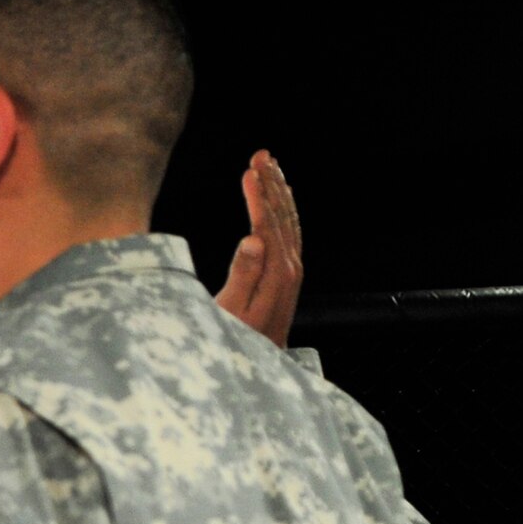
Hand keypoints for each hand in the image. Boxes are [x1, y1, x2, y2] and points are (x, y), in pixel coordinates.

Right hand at [214, 150, 303, 347]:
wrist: (258, 370)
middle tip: (261, 153)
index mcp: (277, 273)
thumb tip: (253, 238)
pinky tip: (276, 200)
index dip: (259, 196)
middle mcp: (290, 268)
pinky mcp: (285, 276)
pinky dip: (281, 210)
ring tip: (268, 164)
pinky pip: (288, 232)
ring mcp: (290, 272)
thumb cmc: (235, 342)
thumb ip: (244, 275)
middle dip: (272, 183)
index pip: (268, 223)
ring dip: (278, 191)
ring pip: (288, 221)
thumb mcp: (232, 311)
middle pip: (283, 215)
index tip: (248, 170)